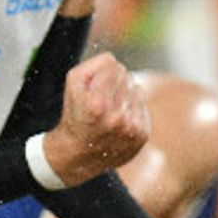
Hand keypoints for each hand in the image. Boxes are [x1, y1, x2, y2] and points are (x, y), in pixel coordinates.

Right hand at [43, 53, 149, 186]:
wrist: (77, 156)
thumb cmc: (75, 114)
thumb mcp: (73, 84)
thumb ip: (96, 64)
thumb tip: (117, 62)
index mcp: (97, 105)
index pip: (115, 66)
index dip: (104, 73)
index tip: (94, 87)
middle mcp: (117, 119)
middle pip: (127, 78)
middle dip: (114, 84)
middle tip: (100, 102)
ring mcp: (132, 129)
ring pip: (137, 90)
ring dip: (124, 97)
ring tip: (108, 112)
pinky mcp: (142, 136)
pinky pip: (143, 107)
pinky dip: (132, 110)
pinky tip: (118, 123)